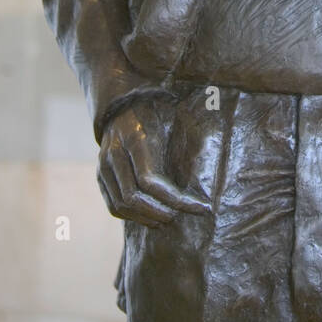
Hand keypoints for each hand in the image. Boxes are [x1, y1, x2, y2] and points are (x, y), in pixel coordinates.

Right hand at [97, 98, 211, 226]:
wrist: (125, 103)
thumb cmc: (158, 109)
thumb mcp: (178, 115)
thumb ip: (194, 132)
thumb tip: (220, 147)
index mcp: (135, 137)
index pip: (150, 180)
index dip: (176, 199)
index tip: (201, 206)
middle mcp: (115, 152)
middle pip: (133, 197)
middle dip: (161, 211)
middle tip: (183, 215)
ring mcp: (103, 165)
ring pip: (121, 205)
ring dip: (146, 217)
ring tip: (169, 218)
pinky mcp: (100, 175)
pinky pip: (113, 204)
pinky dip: (132, 216)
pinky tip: (152, 217)